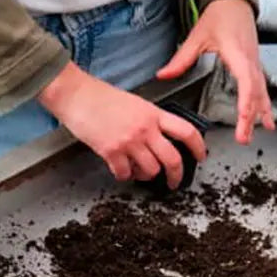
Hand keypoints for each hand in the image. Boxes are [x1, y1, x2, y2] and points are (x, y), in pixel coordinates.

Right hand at [40, 63, 205, 187]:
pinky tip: (120, 168)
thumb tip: (159, 140)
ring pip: (150, 170)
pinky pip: (125, 174)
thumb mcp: (134, 103)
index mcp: (153, 114)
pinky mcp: (112, 152)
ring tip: (137, 169)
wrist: (76, 94)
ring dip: (145, 175)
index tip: (200, 156)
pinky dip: (124, 175)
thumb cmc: (100, 97)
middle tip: (173, 182)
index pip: (186, 130)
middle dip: (176, 176)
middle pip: (172, 159)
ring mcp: (129, 141)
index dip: (198, 147)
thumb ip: (150, 120)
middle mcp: (145, 128)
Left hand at [157, 0, 273, 144]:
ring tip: (262, 133)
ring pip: (261, 93)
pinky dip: (265, 106)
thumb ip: (181, 59)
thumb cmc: (219, 16)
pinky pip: (262, 89)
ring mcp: (255, 65)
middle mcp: (250, 61)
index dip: (246, 101)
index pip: (246, 81)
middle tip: (243, 138)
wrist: (234, 2)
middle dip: (251, 117)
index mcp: (237, 53)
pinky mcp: (256, 67)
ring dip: (261, 114)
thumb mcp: (197, 36)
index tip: (243, 118)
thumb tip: (162, 75)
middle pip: (254, 93)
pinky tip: (268, 121)